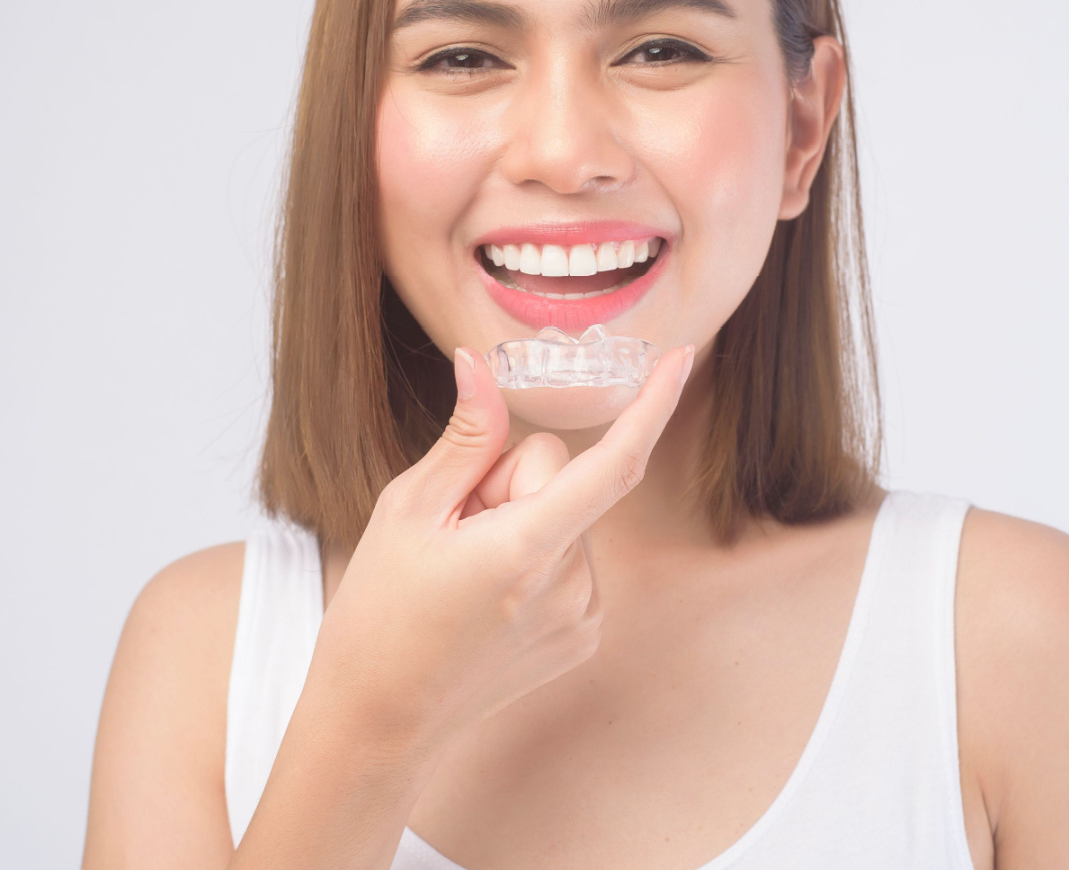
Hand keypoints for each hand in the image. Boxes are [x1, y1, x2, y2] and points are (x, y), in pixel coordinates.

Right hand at [306, 340, 695, 750]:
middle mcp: (571, 586)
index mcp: (526, 550)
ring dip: (523, 520)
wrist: (378, 720)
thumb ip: (465, 438)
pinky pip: (572, 554)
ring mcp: (583, 616)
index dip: (653, 406)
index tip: (680, 358)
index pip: (613, 465)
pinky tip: (490, 590)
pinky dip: (537, 553)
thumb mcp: (408, 510)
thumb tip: (482, 366)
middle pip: (562, 477)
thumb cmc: (380, 612)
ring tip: (468, 568)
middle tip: (456, 526)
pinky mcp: (584, 634)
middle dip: (511, 479)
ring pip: (567, 515)